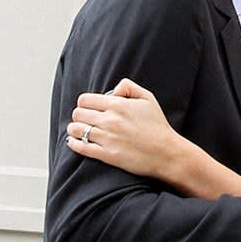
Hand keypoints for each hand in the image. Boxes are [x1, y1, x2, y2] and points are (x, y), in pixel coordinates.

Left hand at [67, 80, 182, 180]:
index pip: (85, 99)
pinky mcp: (107, 155)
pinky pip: (82, 147)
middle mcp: (110, 120)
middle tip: (83, 118)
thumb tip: (112, 90)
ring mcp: (107, 138)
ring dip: (74, 129)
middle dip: (78, 115)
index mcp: (118, 105)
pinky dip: (74, 144)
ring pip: (76, 130)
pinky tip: (74, 142)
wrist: (166, 153)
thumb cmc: (158, 126)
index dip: (84, 102)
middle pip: (78, 114)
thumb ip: (128, 86)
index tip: (88, 107)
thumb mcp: (148, 98)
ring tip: (77, 129)